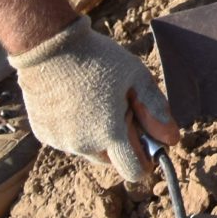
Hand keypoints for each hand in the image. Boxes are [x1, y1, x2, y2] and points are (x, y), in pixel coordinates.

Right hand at [10, 15, 177, 184]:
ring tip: (94, 99)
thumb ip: (155, 109)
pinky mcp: (44, 134)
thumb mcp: (136, 76)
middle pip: (112, 160)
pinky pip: (68, 140)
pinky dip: (75, 129)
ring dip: (97, 136)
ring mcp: (61, 142)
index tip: (147, 140)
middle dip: (121, 143)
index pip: (135, 172)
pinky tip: (74, 100)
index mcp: (110, 133)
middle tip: (119, 107)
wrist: (47, 45)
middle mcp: (84, 145)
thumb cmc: (97, 58)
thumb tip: (172, 139)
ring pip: (90, 150)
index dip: (146, 160)